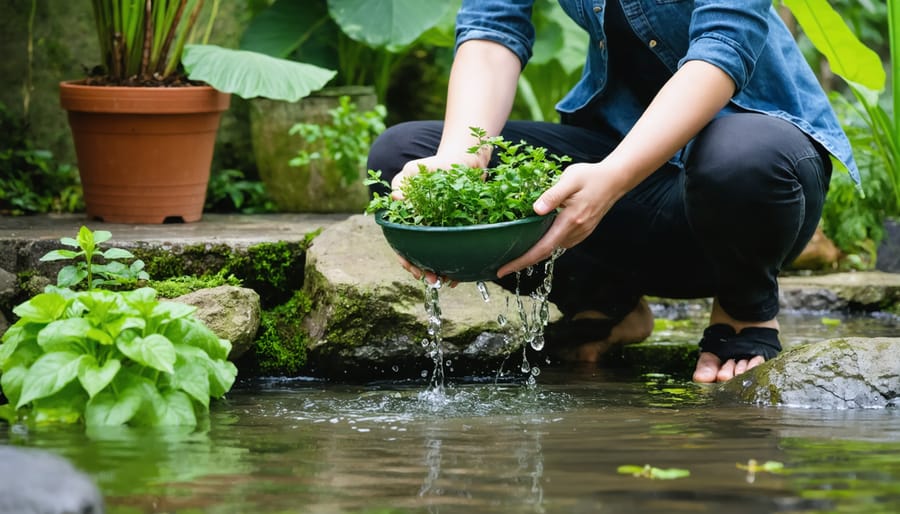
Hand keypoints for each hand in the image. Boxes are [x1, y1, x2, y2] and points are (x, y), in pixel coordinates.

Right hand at [390, 151, 480, 284]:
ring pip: (432, 256)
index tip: (412, 267)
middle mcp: (419, 227)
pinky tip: (457, 274)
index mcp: (405, 216)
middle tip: (431, 279)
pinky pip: (451, 252)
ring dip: (436, 270)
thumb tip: (396, 199)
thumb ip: (404, 183)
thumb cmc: (436, 165)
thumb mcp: (415, 170)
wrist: (465, 163)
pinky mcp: (454, 232)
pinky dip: (452, 263)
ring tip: (444, 280)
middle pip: (415, 254)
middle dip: (421, 269)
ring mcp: (436, 230)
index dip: (404, 258)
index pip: (399, 242)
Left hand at [497, 161, 624, 276]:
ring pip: (552, 248)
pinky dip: (545, 245)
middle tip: (501, 268)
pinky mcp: (582, 231)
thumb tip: (535, 210)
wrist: (616, 180)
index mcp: (570, 221)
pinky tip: (535, 241)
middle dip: (522, 262)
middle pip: (544, 253)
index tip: (503, 270)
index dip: (521, 261)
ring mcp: (580, 233)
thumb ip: (553, 195)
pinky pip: (560, 242)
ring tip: (513, 254)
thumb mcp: (570, 179)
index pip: (541, 248)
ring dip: (534, 254)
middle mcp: (575, 232)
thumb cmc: (591, 176)